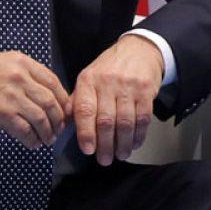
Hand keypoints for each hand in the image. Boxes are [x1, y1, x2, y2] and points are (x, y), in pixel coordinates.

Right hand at [0, 52, 70, 148]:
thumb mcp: (0, 62)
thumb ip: (22, 74)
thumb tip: (39, 92)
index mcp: (22, 63)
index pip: (53, 81)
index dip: (62, 99)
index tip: (64, 110)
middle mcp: (21, 78)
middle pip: (51, 101)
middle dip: (58, 119)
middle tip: (58, 129)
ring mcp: (12, 96)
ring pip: (42, 117)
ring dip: (47, 131)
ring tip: (47, 139)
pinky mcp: (2, 114)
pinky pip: (25, 130)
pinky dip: (32, 139)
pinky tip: (33, 144)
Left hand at [72, 34, 162, 164]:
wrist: (139, 50)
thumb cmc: (110, 68)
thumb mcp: (88, 78)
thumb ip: (77, 101)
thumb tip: (63, 126)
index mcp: (88, 81)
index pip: (85, 110)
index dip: (86, 133)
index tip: (88, 150)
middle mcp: (108, 83)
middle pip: (106, 120)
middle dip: (105, 144)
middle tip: (104, 159)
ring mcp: (129, 87)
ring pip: (125, 122)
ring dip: (123, 143)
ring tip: (120, 155)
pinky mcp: (147, 91)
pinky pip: (143, 118)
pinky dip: (139, 135)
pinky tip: (135, 143)